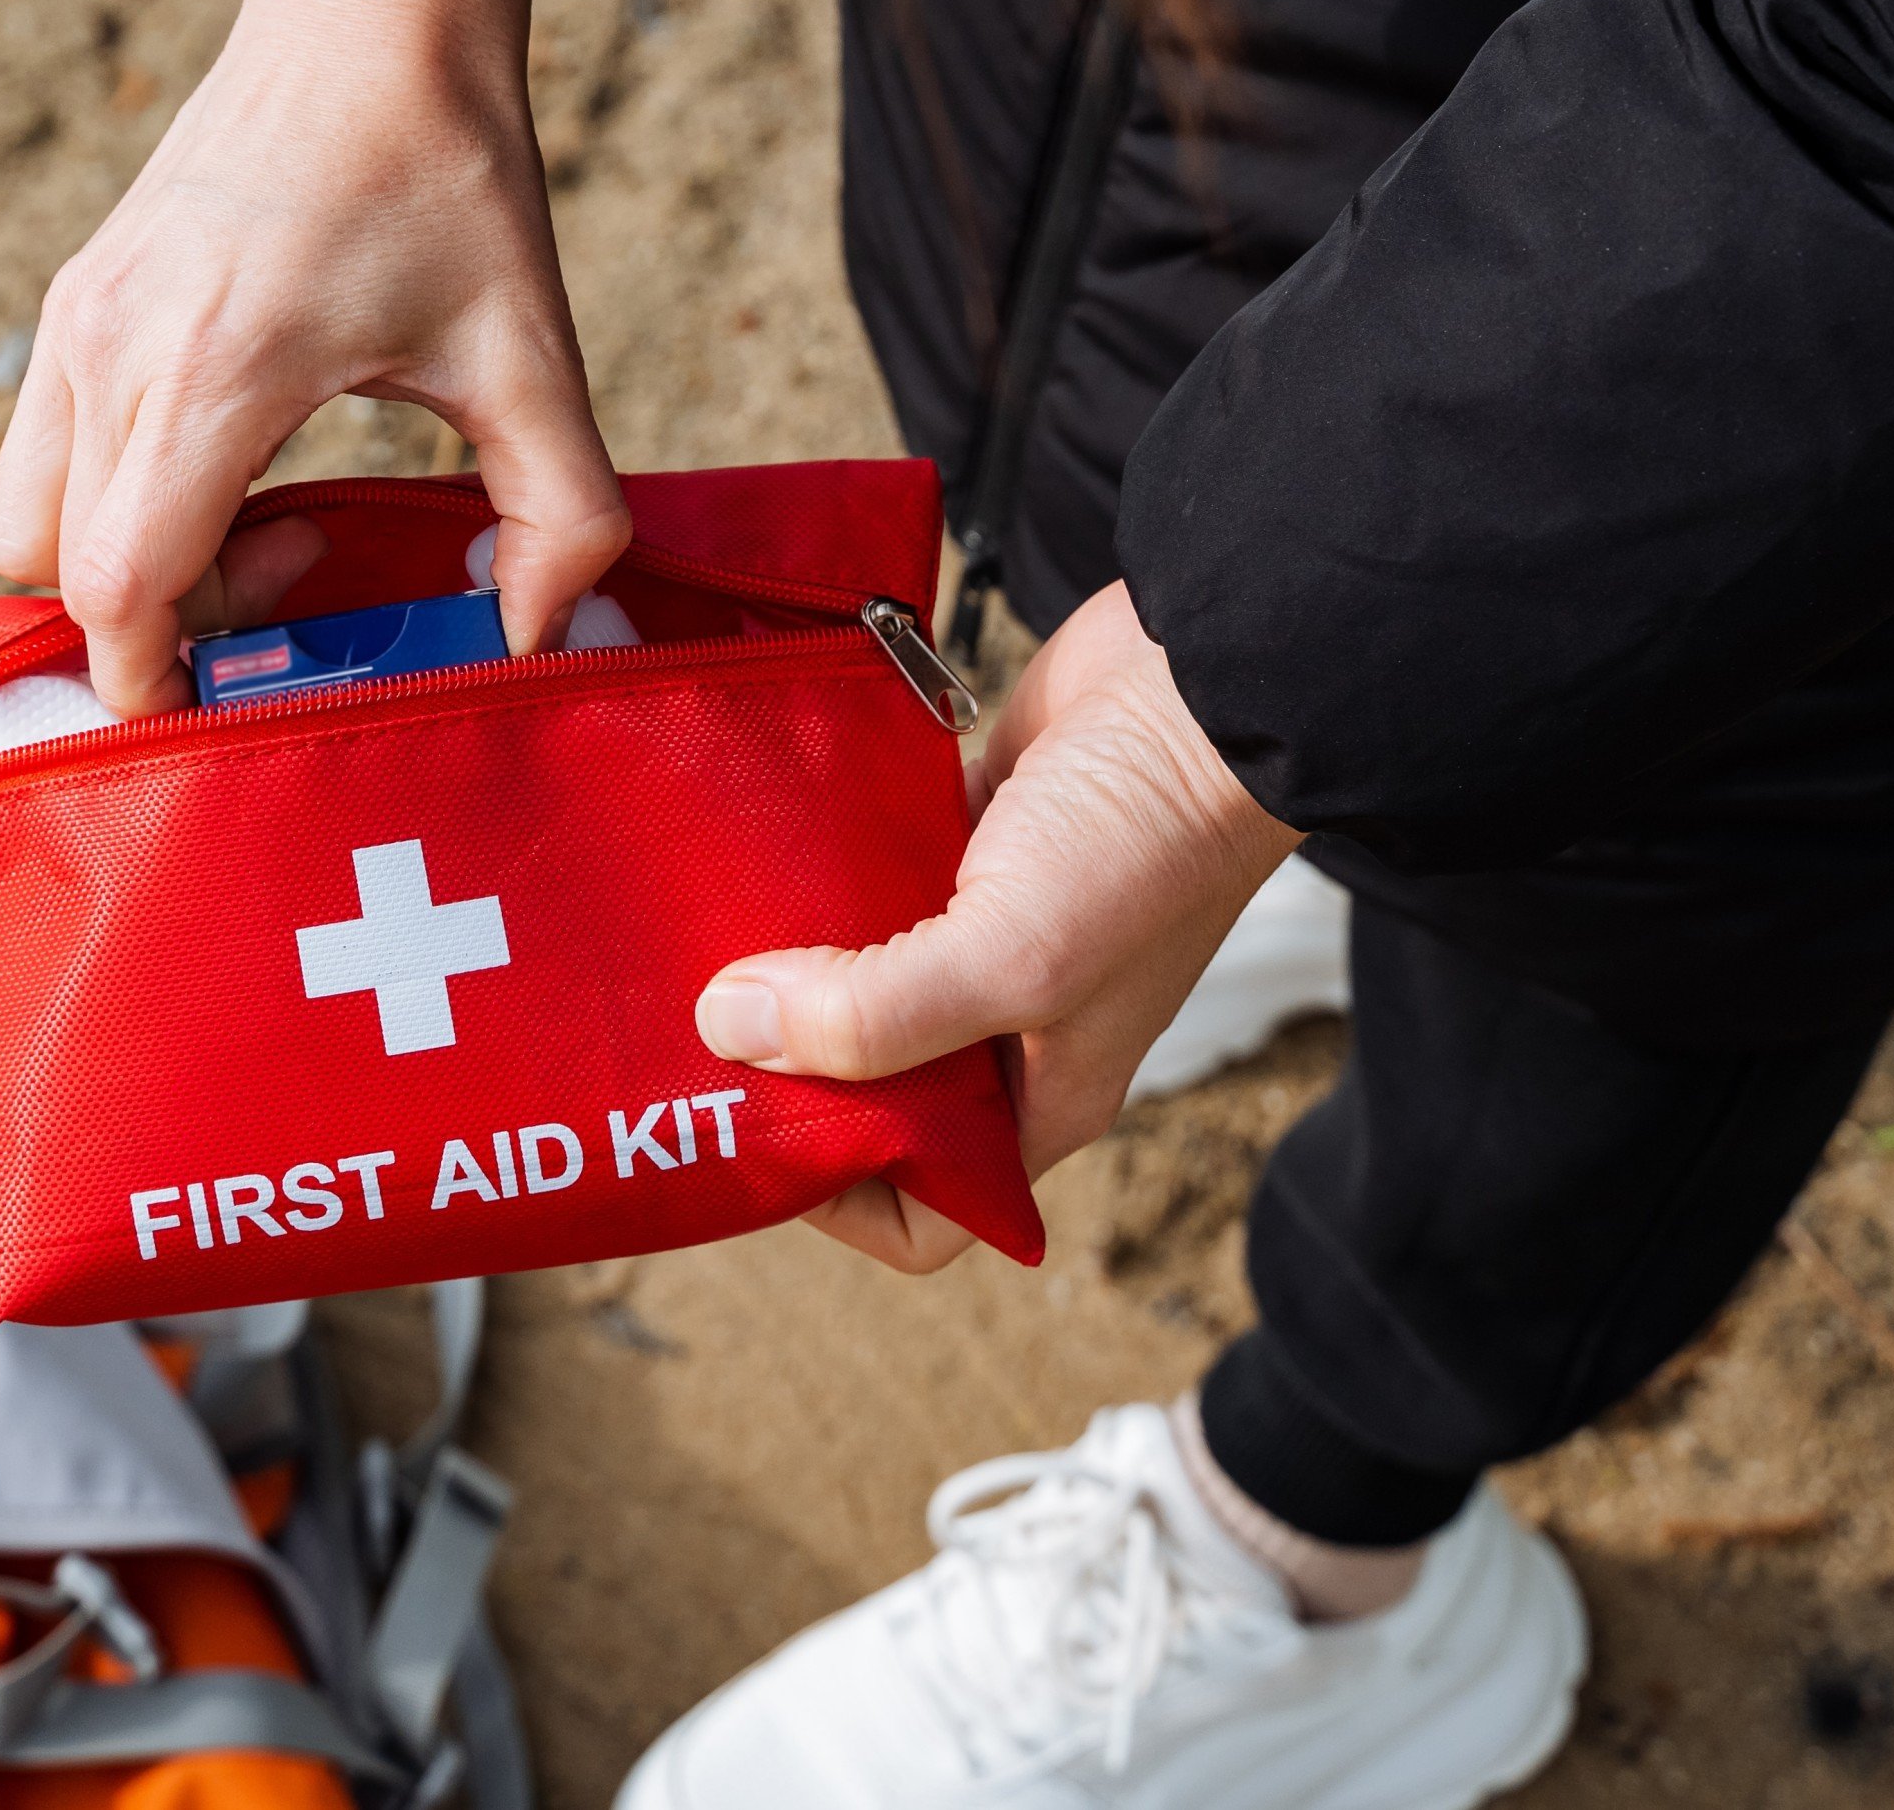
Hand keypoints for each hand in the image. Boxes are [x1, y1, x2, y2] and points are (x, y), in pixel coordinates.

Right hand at [0, 0, 630, 713]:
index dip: (160, 679)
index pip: (115, 588)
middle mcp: (111, 349)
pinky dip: (112, 498)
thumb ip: (563, 514)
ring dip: (124, 563)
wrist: (365, 10)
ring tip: (259, 517)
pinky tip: (231, 456)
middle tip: (295, 577)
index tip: (248, 689)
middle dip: (164, 626)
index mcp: (213, 373)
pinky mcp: (73, 298)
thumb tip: (536, 638)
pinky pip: (44, 455)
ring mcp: (75, 319)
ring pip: (28, 522)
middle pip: (58, 577)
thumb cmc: (447, 172)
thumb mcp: (533, 348)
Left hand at [689, 581, 1301, 1270]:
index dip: (835, 1193)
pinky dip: (809, 867)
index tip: (746, 1126)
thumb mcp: (1014, 958)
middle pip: (866, 1090)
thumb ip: (872, 1016)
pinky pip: (859, 874)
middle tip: (685, 1027)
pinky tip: (750, 845)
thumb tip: (727, 1033)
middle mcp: (1006, 1027)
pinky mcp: (957, 834)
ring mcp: (980, 927)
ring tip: (696, 938)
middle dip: (780, 1067)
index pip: (926, 1211)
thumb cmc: (1148, 841)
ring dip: (781, 960)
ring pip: (850, 976)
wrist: (1209, 682)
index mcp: (1039, 1098)